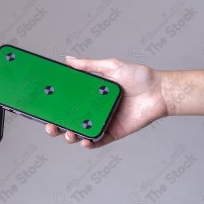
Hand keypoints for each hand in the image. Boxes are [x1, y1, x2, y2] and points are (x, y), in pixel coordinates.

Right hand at [45, 56, 168, 148]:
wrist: (160, 91)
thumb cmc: (139, 77)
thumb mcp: (111, 66)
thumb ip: (89, 65)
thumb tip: (68, 59)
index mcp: (90, 95)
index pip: (67, 102)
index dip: (54, 107)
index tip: (43, 108)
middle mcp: (94, 110)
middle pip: (69, 121)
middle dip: (56, 126)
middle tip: (50, 125)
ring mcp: (103, 122)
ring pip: (80, 134)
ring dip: (70, 136)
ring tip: (68, 133)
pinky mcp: (113, 133)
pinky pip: (97, 142)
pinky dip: (88, 144)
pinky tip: (83, 141)